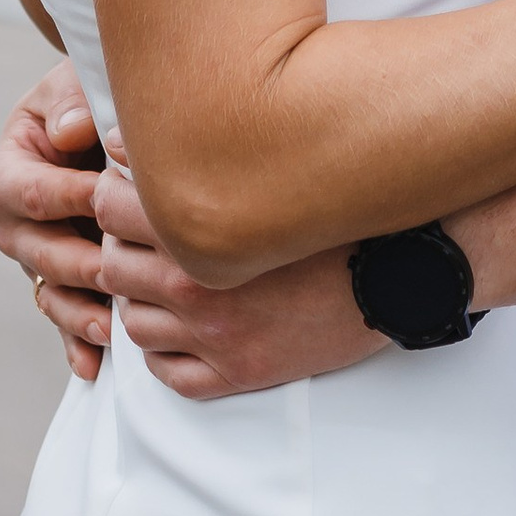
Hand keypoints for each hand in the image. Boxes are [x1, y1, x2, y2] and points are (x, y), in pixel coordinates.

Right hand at [0, 62, 113, 378]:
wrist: (108, 124)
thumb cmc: (92, 96)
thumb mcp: (76, 83)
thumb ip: (70, 102)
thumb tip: (69, 131)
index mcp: (11, 170)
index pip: (27, 190)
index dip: (66, 195)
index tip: (107, 195)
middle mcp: (16, 222)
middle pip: (35, 250)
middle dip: (76, 261)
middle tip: (116, 269)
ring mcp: (37, 258)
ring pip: (49, 291)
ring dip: (77, 311)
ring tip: (109, 327)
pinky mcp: (62, 284)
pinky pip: (63, 319)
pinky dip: (75, 344)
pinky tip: (92, 366)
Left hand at [94, 157, 389, 397]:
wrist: (403, 269)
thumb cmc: (339, 210)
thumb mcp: (270, 170)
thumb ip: (192, 154)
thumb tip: (124, 141)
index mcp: (202, 233)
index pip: (111, 208)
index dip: (113, 191)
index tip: (129, 187)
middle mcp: (198, 291)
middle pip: (113, 266)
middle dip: (121, 243)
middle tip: (145, 232)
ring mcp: (216, 339)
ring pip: (132, 324)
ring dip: (139, 299)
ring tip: (165, 279)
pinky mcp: (237, 374)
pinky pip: (167, 373)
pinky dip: (164, 350)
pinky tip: (183, 326)